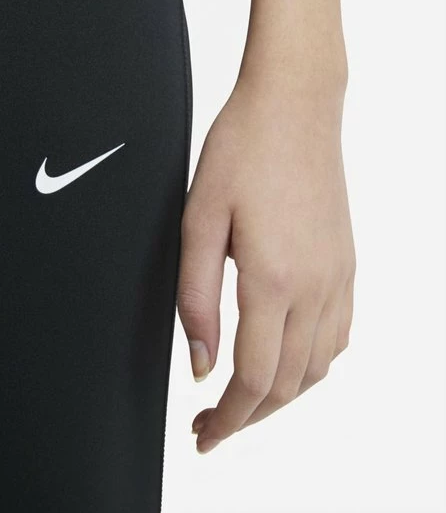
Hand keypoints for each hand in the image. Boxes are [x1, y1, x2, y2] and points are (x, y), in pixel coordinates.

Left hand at [177, 74, 355, 453]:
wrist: (293, 106)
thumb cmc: (242, 152)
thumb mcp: (199, 223)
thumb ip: (196, 298)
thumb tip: (200, 362)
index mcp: (273, 279)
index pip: (253, 380)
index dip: (227, 419)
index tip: (204, 435)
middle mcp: (315, 286)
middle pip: (287, 384)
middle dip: (248, 417)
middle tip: (212, 425)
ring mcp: (337, 276)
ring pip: (316, 368)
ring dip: (279, 396)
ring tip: (245, 402)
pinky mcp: (345, 263)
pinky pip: (338, 336)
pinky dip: (310, 365)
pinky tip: (287, 359)